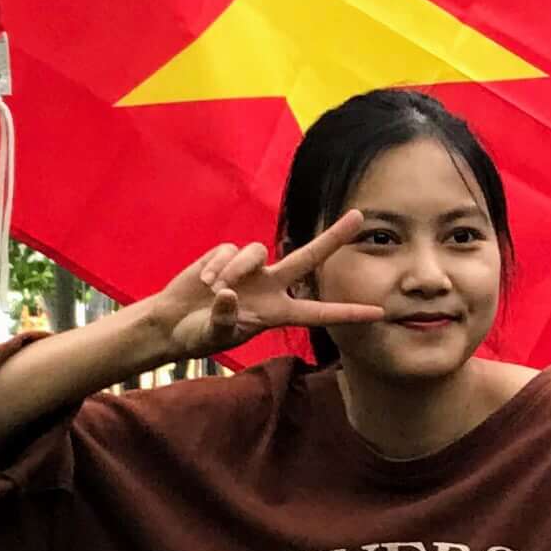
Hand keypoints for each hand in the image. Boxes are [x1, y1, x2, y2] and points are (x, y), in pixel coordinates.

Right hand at [139, 210, 385, 365]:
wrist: (171, 322)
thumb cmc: (198, 334)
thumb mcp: (214, 335)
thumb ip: (224, 318)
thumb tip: (230, 293)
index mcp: (277, 312)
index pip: (318, 312)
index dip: (347, 312)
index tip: (379, 313)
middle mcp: (271, 286)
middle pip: (308, 257)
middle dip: (333, 237)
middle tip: (360, 215)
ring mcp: (252, 269)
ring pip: (257, 251)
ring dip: (235, 269)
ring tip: (213, 289)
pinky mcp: (228, 254)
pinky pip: (230, 250)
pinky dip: (216, 265)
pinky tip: (203, 281)